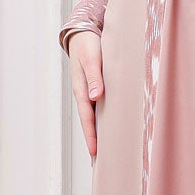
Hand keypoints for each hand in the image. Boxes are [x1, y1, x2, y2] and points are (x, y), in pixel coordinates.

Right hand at [69, 32, 103, 158]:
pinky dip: (105, 119)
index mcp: (81, 90)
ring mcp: (90, 92)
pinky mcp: (97, 88)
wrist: (83, 33)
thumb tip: (96, 97)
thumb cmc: (88, 45)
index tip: (95, 152)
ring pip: (96, 117)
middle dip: (95, 140)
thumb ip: (94, 77)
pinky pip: (101, 108)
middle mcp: (85, 94)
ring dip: (100, 132)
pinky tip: (112, 127)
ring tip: (107, 150)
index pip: (87, 117)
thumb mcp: (91, 59)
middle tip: (100, 161)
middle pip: (90, 122)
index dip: (91, 135)